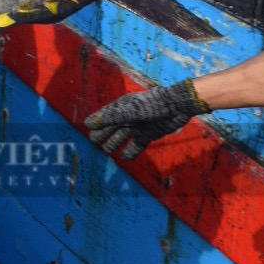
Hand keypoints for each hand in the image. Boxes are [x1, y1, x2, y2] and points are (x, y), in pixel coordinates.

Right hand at [84, 80, 211, 160]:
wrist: (176, 107)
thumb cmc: (152, 105)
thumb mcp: (130, 111)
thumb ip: (111, 118)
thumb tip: (88, 124)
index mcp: (122, 107)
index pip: (105, 115)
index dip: (97, 121)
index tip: (87, 127)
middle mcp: (128, 117)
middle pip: (112, 127)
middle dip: (103, 134)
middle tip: (94, 142)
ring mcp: (138, 126)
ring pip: (123, 136)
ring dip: (115, 143)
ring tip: (108, 151)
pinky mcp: (149, 134)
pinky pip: (137, 145)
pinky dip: (131, 151)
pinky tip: (126, 158)